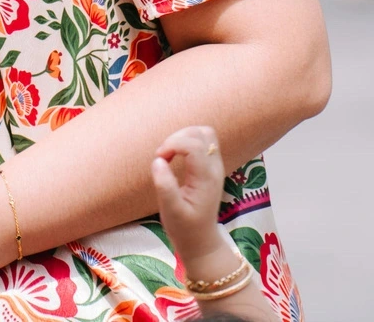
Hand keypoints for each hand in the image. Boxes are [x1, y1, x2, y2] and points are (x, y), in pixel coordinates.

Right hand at [150, 125, 235, 275]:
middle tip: (163, 155)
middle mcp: (214, 168)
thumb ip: (165, 186)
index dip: (173, 144)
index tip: (159, 157)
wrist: (201, 241)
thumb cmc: (184, 228)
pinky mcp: (211, 167)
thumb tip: (158, 160)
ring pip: (204, 133)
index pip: (194, 145)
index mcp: (205, 178)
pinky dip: (187, 141)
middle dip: (178, 137)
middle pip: (201, 133)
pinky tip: (176, 156)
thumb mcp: (171, 211)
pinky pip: (203, 142)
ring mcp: (215, 166)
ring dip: (183, 136)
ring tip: (169, 154)